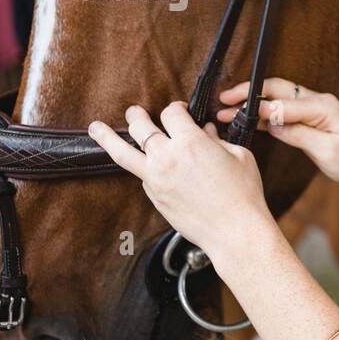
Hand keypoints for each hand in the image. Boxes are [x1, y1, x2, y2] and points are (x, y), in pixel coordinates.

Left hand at [87, 102, 275, 259]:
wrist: (235, 231)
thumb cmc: (243, 194)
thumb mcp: (239, 156)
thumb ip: (218, 140)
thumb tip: (207, 132)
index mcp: (191, 142)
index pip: (171, 112)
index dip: (176, 108)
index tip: (180, 111)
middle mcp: (168, 157)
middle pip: (141, 126)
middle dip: (137, 115)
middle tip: (135, 112)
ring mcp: (156, 178)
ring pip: (122, 152)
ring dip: (107, 137)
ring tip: (95, 128)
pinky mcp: (154, 197)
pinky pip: (141, 176)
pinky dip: (141, 167)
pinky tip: (140, 165)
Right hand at [215, 78, 338, 194]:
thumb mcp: (328, 151)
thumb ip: (299, 133)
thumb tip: (272, 122)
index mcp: (323, 106)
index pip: (283, 101)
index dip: (258, 106)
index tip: (234, 112)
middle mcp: (318, 102)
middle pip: (277, 90)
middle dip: (249, 93)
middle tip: (223, 100)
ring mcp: (314, 110)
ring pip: (277, 99)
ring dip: (252, 104)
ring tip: (226, 110)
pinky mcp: (311, 121)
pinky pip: (283, 112)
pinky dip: (264, 115)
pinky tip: (246, 120)